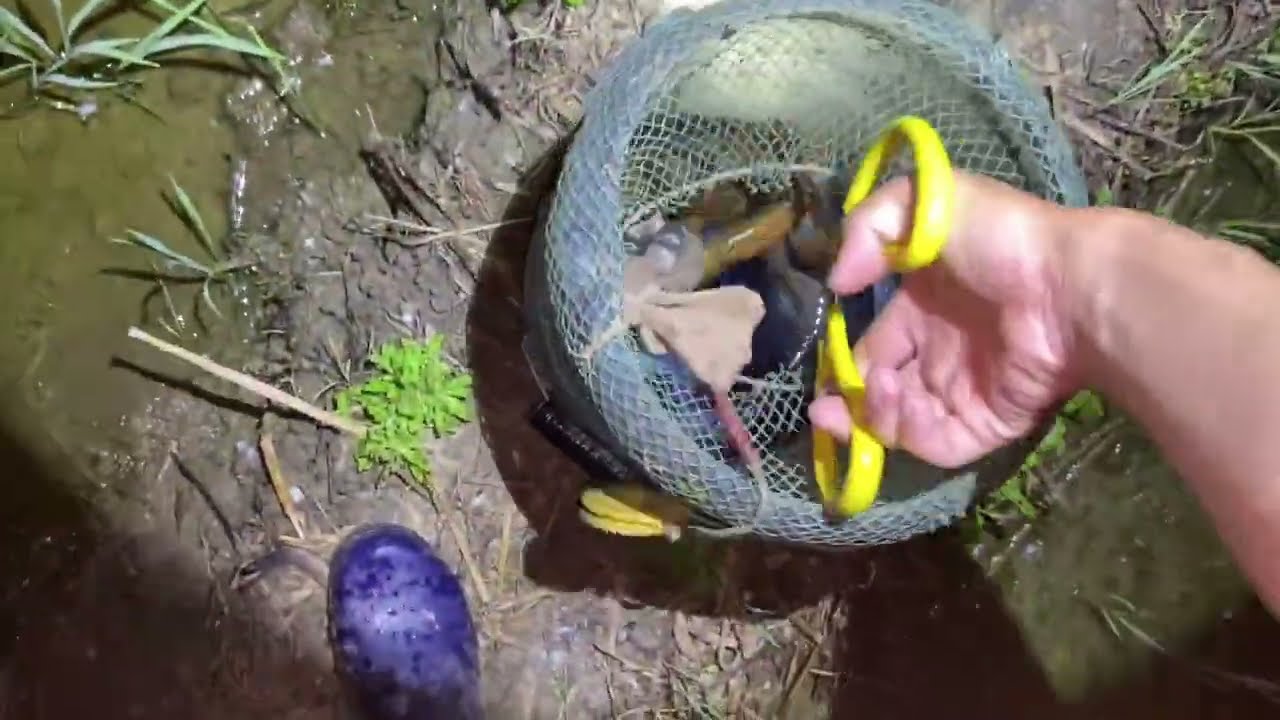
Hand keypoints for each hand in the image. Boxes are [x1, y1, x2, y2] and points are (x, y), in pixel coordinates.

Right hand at [807, 172, 1083, 467]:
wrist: (1069, 287)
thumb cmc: (1000, 239)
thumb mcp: (924, 201)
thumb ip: (867, 227)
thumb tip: (836, 282)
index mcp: (924, 309)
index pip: (874, 348)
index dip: (846, 364)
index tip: (827, 373)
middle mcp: (940, 354)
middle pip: (881, 393)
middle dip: (846, 405)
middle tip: (825, 411)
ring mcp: (963, 391)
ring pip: (901, 423)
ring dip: (874, 417)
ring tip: (876, 394)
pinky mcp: (986, 422)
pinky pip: (937, 442)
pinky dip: (909, 433)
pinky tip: (900, 405)